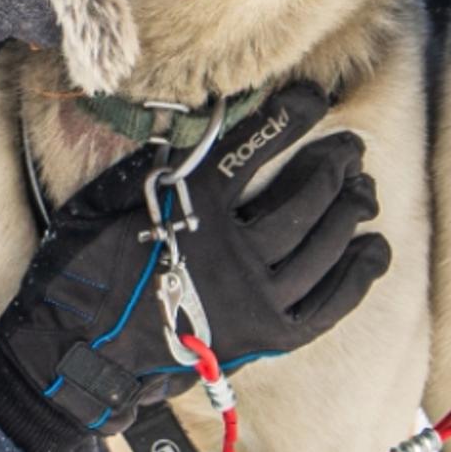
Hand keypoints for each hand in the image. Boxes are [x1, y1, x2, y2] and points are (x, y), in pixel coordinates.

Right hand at [0, 81, 388, 451]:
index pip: (255, 148)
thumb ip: (160, 167)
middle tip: (348, 150)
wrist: (77, 352)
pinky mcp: (264, 339)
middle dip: (335, 166)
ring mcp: (252, 300)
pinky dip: (358, 275)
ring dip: (351, 212)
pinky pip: (328, 305)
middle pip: (305, 198)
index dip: (292, 117)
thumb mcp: (107, 201)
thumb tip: (203, 129)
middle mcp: (231, 253)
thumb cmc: (85, 271)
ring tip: (362, 191)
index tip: (314, 99)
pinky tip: (373, 248)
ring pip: (323, 247)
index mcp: (191, 209)